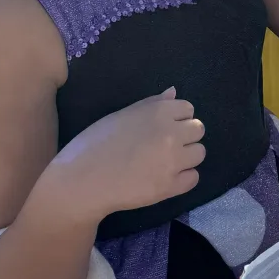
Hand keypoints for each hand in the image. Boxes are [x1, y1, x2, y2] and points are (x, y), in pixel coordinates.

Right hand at [53, 89, 205, 219]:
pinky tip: (164, 179)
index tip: (161, 128)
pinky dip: (182, 179)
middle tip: (163, 147)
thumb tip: (173, 92)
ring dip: (186, 157)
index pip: (188, 109)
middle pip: (198, 130)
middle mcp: (171, 133)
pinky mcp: (170, 186)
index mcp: (158, 112)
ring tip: (163, 163)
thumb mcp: (121, 116)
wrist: (79, 181)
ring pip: (199, 153)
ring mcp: (172, 161)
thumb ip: (151, 104)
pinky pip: (193, 178)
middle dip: (184, 137)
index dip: (176, 119)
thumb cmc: (93, 144)